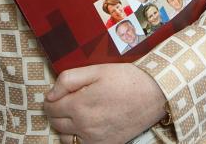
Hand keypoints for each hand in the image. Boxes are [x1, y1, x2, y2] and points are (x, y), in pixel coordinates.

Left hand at [44, 63, 166, 143]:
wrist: (155, 94)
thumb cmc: (127, 79)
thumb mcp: (98, 70)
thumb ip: (69, 79)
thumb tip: (50, 95)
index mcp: (79, 105)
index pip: (50, 107)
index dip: (51, 99)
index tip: (57, 94)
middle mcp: (84, 126)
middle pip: (56, 122)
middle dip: (57, 111)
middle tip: (69, 101)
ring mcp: (94, 139)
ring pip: (65, 137)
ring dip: (66, 127)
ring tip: (78, 113)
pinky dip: (78, 138)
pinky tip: (87, 126)